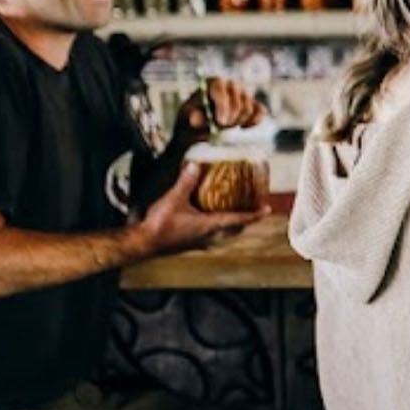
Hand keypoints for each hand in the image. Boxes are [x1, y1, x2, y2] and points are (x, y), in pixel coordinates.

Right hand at [136, 164, 259, 254]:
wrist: (143, 244)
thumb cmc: (160, 224)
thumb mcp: (174, 198)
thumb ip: (185, 182)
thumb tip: (195, 165)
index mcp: (210, 226)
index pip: (238, 219)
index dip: (254, 214)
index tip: (267, 210)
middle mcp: (209, 236)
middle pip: (234, 229)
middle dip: (244, 219)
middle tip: (252, 208)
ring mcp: (199, 242)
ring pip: (222, 234)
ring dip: (230, 224)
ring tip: (233, 212)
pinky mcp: (190, 244)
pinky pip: (210, 235)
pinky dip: (216, 227)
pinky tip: (208, 219)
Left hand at [178, 78, 264, 136]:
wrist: (202, 123)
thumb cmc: (193, 116)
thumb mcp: (188, 117)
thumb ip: (193, 117)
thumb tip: (195, 120)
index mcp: (213, 82)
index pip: (221, 90)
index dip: (222, 106)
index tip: (220, 122)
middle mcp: (231, 84)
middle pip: (237, 102)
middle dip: (229, 119)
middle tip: (219, 127)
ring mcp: (244, 93)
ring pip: (248, 110)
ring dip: (237, 122)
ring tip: (224, 126)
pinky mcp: (253, 103)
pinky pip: (261, 111)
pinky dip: (254, 121)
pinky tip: (243, 127)